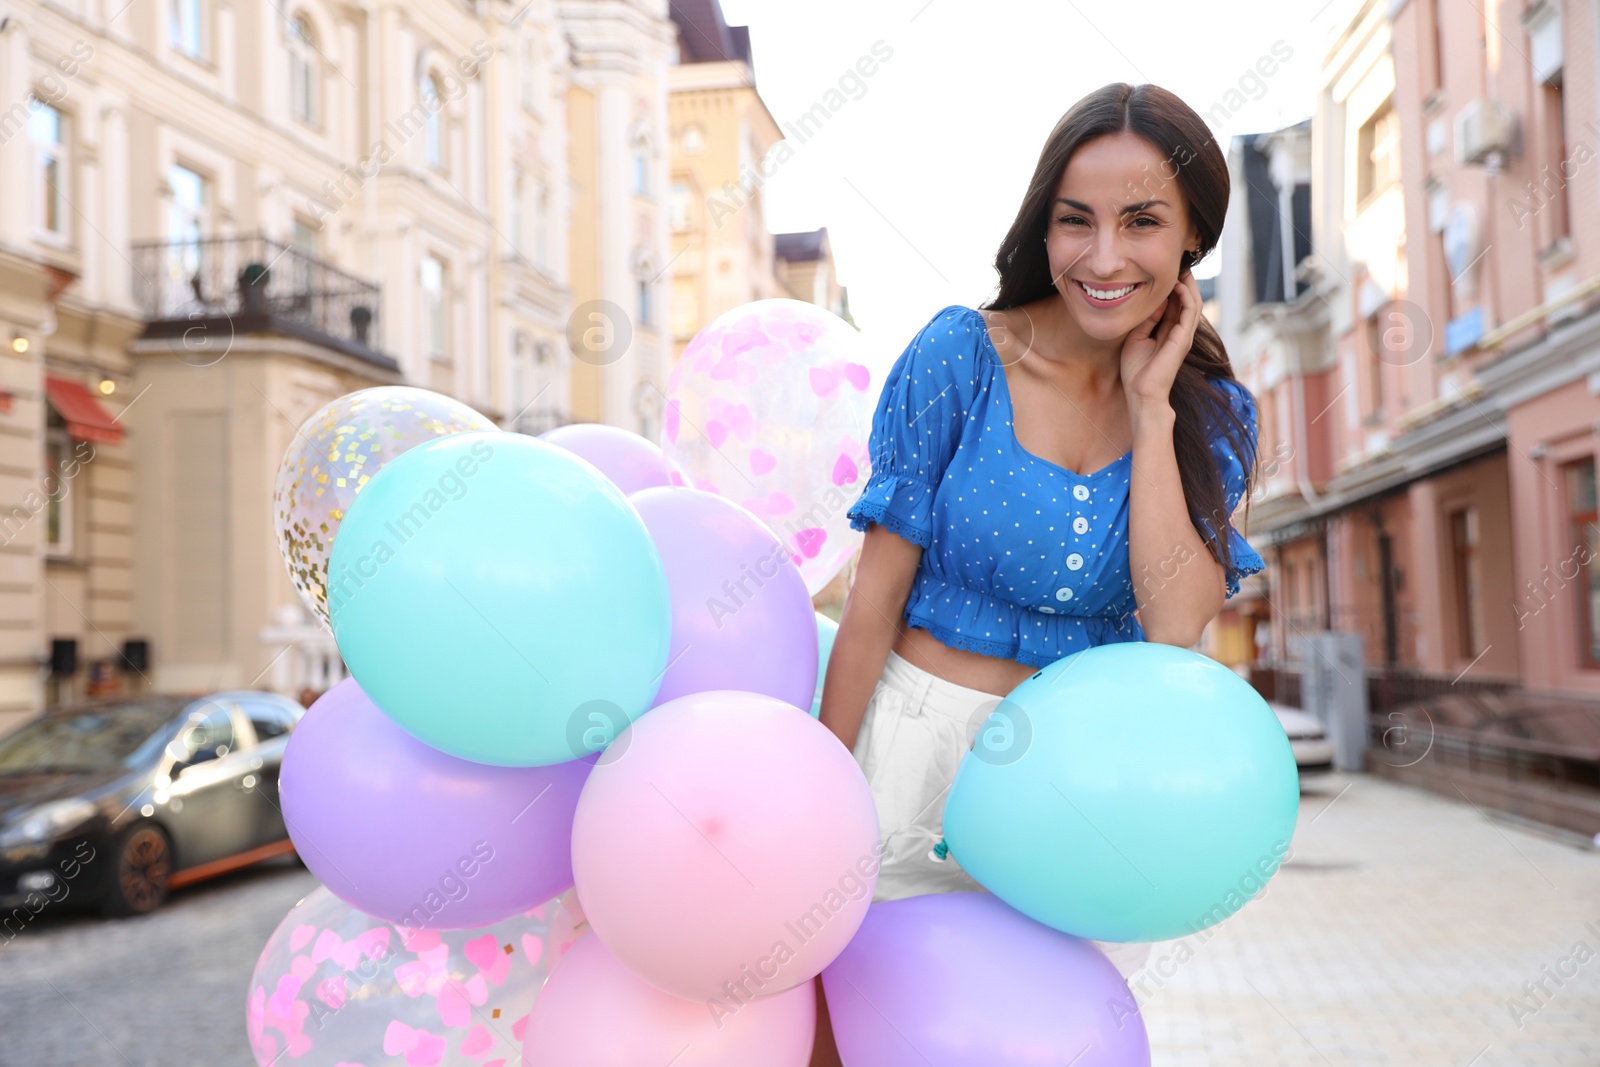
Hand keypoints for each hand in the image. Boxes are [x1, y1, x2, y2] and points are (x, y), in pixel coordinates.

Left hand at [1120, 269, 1199, 408]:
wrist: (1142, 393)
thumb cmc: (1136, 370)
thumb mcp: (1136, 337)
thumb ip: (1146, 319)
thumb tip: (1151, 299)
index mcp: (1168, 331)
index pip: (1174, 303)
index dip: (1171, 286)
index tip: (1164, 269)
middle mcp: (1179, 331)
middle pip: (1186, 299)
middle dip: (1183, 280)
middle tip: (1177, 262)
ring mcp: (1183, 335)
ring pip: (1192, 303)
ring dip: (1187, 285)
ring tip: (1181, 268)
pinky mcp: (1184, 339)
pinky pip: (1189, 313)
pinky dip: (1185, 297)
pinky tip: (1178, 285)